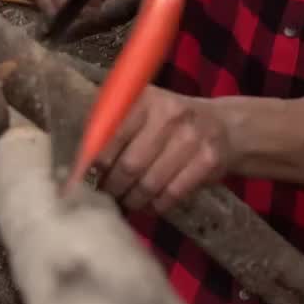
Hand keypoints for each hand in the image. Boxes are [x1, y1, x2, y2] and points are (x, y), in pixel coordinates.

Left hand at [94, 86, 233, 213]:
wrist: (225, 126)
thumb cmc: (169, 121)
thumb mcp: (142, 111)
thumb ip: (111, 127)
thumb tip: (78, 162)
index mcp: (145, 98)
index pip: (110, 134)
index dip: (92, 162)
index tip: (80, 180)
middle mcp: (169, 114)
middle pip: (129, 164)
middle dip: (112, 186)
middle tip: (105, 196)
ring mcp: (191, 138)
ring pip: (150, 183)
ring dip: (133, 199)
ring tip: (125, 202)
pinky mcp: (208, 161)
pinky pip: (173, 193)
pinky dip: (156, 205)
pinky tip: (149, 205)